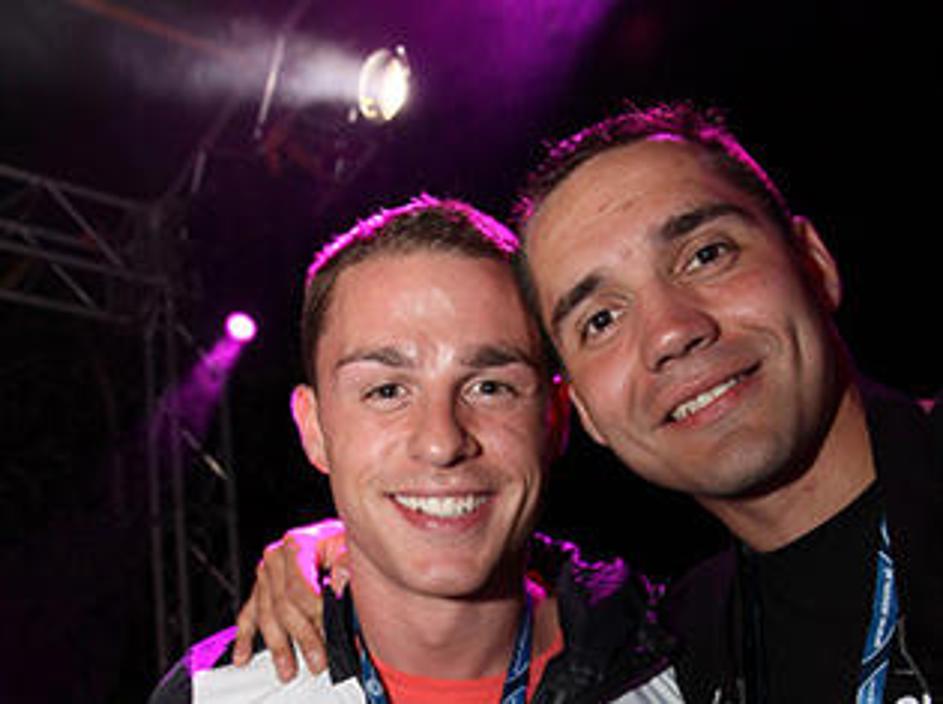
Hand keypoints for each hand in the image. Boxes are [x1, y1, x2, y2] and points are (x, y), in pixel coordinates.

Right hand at [233, 519, 348, 680]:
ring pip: (267, 615)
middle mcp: (277, 556)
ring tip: (289, 667)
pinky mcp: (262, 585)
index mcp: (297, 544)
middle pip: (282, 605)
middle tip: (316, 660)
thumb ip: (346, 564)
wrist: (339, 537)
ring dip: (278, 645)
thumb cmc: (344, 543)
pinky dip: (245, 636)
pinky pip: (250, 613)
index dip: (313, 615)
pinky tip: (243, 655)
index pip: (297, 589)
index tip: (328, 636)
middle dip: (301, 636)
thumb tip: (340, 583)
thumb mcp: (351, 547)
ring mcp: (267, 571)